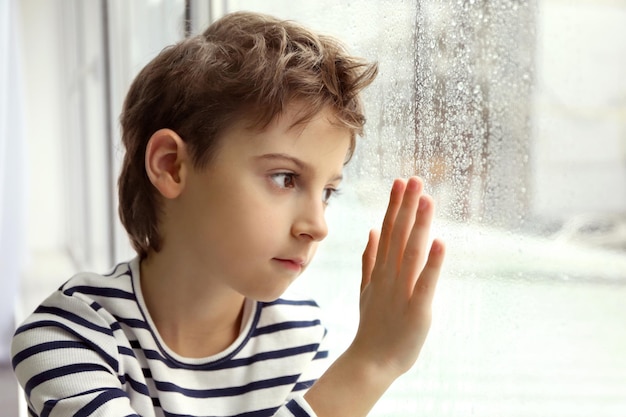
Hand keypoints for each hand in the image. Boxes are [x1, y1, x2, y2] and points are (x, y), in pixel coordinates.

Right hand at [350, 176, 444, 376]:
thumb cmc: (374, 325)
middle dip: (406, 206)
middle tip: (414, 179)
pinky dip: (433, 263)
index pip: (388, 231)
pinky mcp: (418, 309)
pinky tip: (439, 242)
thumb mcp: (367, 288)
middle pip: (398, 235)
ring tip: (426, 199)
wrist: (372, 361)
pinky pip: (425, 283)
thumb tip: (371, 231)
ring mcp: (402, 291)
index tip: (401, 182)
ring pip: (411, 252)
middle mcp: (390, 276)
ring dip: (418, 225)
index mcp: (381, 270)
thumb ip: (369, 259)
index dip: (395, 206)